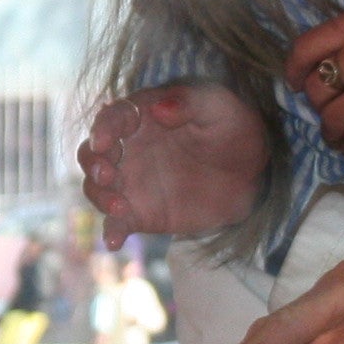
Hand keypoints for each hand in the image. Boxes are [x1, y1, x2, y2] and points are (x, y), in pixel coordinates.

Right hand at [78, 82, 268, 240]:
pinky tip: (115, 241)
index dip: (103, 128)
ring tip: (120, 208)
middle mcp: (127, 147)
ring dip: (100, 197)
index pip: (112, 117)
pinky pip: (117, 222)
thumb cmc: (233, 129)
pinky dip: (112, 231)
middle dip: (93, 164)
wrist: (250, 172)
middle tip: (109, 175)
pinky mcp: (139, 212)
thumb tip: (159, 108)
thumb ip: (191, 101)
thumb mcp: (221, 107)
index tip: (105, 141)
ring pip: (96, 188)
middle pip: (92, 153)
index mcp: (142, 115)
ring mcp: (131, 182)